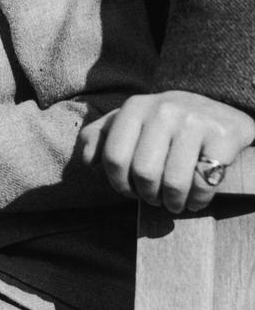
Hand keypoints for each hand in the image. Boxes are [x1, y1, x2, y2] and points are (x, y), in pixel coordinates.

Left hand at [78, 91, 254, 212]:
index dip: (119, 183)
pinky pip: (203, 184)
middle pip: (143, 173)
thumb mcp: (132, 121)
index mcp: (135, 106)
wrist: (220, 109)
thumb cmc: (166, 123)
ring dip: (172, 203)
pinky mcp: (222, 136)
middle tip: (154, 198)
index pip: (113, 157)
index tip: (130, 190)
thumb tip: (87, 160)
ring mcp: (194, 121)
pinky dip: (197, 201)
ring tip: (173, 202)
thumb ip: (101, 135)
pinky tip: (195, 200)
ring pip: (173, 182)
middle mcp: (163, 110)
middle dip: (147, 195)